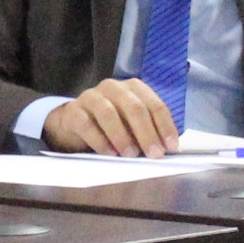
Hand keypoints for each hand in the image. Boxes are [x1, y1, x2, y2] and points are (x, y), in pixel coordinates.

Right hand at [44, 79, 179, 156]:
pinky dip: (100, 140)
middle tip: (153, 154)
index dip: (165, 126)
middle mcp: (113, 87)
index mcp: (133, 88)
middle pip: (134, 107)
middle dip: (147, 132)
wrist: (73, 123)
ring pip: (109, 113)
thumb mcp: (132, 125)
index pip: (155, 105)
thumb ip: (148, 131)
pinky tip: (109, 153)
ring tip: (130, 155)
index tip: (170, 147)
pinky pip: (86, 124)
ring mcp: (91, 97)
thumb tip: (166, 148)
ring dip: (122, 136)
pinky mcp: (73, 110)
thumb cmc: (110, 124)